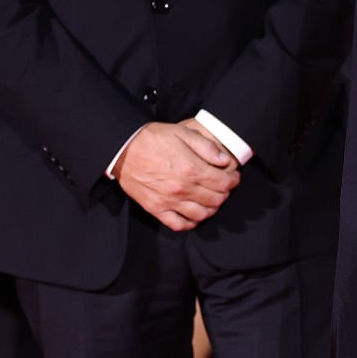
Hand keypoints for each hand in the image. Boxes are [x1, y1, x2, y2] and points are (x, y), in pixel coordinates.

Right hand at [115, 121, 239, 231]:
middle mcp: (182, 189)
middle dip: (225, 194)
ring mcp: (169, 201)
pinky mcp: (156, 209)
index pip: (224, 183)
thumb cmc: (153, 138)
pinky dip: (190, 223)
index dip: (233, 181)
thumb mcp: (183, 133)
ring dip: (211, 209)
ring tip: (211, 200)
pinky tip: (194, 215)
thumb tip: (225, 160)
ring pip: (201, 215)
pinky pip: (178, 225)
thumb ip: (207, 147)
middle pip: (216, 200)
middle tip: (223, 187)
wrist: (123, 148)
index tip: (233, 177)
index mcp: (191, 169)